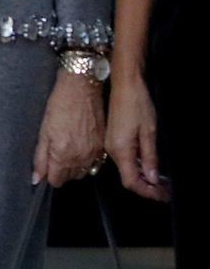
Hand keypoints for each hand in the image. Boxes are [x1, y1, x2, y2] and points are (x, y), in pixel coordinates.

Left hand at [33, 70, 105, 186]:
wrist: (83, 90)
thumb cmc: (60, 106)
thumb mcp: (43, 131)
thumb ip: (40, 157)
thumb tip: (37, 179)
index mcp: (63, 155)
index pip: (56, 180)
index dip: (49, 175)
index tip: (46, 165)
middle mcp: (81, 158)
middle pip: (70, 178)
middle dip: (61, 171)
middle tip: (55, 153)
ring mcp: (94, 154)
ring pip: (83, 172)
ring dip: (74, 167)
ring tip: (67, 149)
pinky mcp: (103, 147)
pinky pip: (94, 163)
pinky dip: (86, 160)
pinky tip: (80, 147)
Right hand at [106, 71, 168, 200]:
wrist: (124, 84)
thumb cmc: (138, 105)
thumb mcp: (149, 132)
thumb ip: (149, 157)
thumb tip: (153, 179)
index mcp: (120, 150)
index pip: (132, 182)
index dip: (148, 192)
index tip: (165, 196)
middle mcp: (112, 150)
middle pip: (129, 177)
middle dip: (149, 187)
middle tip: (169, 190)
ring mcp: (111, 144)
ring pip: (127, 169)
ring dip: (145, 177)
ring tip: (164, 181)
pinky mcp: (113, 138)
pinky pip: (125, 159)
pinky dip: (139, 167)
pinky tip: (151, 166)